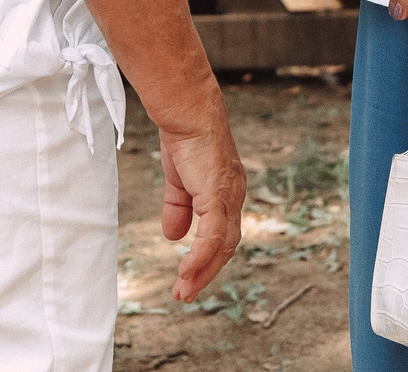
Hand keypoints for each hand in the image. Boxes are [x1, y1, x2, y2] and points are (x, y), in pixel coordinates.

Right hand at [156, 104, 245, 301]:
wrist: (187, 114)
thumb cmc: (184, 140)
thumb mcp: (178, 181)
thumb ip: (178, 208)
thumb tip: (173, 237)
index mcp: (227, 194)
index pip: (223, 235)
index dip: (207, 259)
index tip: (188, 278)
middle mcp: (234, 198)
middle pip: (227, 247)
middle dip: (206, 273)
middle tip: (185, 294)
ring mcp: (229, 197)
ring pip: (222, 246)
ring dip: (202, 271)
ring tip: (183, 291)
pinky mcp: (218, 195)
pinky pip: (213, 235)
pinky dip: (200, 256)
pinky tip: (186, 270)